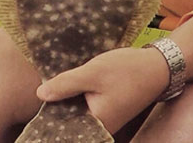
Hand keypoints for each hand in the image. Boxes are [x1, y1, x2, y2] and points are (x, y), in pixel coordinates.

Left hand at [36, 47, 169, 133]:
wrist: (158, 66)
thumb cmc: (128, 70)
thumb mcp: (93, 73)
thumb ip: (66, 84)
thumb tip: (40, 94)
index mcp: (96, 124)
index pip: (62, 126)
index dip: (47, 114)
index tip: (34, 102)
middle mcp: (101, 127)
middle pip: (69, 119)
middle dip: (57, 104)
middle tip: (43, 87)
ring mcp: (105, 119)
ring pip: (77, 111)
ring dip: (68, 99)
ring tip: (55, 83)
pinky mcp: (108, 109)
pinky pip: (86, 106)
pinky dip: (78, 96)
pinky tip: (71, 83)